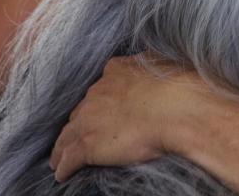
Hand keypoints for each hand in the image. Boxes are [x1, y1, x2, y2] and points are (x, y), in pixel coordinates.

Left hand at [50, 55, 201, 180]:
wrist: (179, 110)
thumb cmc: (180, 88)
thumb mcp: (163, 65)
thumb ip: (149, 65)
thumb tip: (150, 64)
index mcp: (116, 71)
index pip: (100, 89)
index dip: (98, 102)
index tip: (101, 111)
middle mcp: (97, 92)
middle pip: (80, 111)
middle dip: (80, 122)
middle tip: (82, 134)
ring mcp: (89, 119)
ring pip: (67, 135)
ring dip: (62, 147)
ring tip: (58, 158)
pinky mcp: (88, 144)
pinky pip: (69, 158)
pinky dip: (64, 166)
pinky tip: (62, 174)